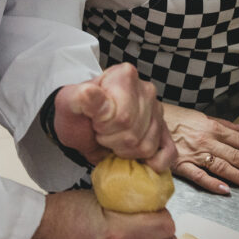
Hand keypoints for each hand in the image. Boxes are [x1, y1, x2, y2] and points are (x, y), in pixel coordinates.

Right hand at [13, 189, 177, 238]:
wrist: (43, 234)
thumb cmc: (66, 211)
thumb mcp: (101, 197)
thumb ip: (128, 201)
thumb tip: (150, 198)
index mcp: (119, 232)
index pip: (165, 227)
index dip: (164, 214)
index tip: (155, 209)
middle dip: (165, 231)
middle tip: (154, 221)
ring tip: (150, 238)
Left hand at [53, 63, 175, 172]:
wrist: (81, 124)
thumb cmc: (76, 113)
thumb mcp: (69, 103)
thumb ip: (80, 98)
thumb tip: (89, 92)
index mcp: (125, 76)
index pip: (123, 117)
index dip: (104, 129)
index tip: (94, 123)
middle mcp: (147, 90)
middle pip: (134, 134)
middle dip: (112, 141)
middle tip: (101, 133)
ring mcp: (158, 111)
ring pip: (148, 147)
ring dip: (125, 152)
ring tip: (113, 139)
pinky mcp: (164, 131)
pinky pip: (169, 152)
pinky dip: (153, 162)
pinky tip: (137, 158)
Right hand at [164, 102, 238, 194]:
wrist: (148, 120)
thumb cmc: (175, 118)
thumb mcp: (201, 116)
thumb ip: (224, 124)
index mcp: (212, 127)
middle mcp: (207, 140)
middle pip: (235, 156)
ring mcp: (194, 153)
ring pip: (221, 166)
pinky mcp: (180, 164)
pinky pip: (199, 175)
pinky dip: (212, 183)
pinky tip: (225, 190)